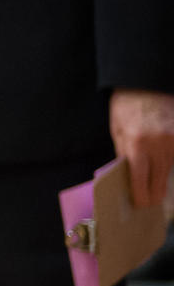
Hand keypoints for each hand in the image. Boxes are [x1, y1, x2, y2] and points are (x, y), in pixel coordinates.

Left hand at [110, 90, 173, 209]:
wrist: (145, 82)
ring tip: (158, 189)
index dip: (141, 194)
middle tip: (152, 203)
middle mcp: (159, 143)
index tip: (141, 204)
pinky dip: (173, 164)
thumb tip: (129, 175)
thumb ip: (123, 152)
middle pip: (160, 177)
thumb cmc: (127, 105)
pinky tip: (166, 170)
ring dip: (164, 179)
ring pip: (171, 168)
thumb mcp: (117, 129)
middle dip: (155, 192)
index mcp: (137, 143)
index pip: (140, 177)